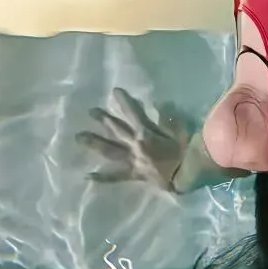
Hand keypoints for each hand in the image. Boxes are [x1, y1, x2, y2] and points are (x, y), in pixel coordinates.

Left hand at [76, 88, 190, 190]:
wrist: (187, 175)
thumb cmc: (186, 151)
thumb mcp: (180, 130)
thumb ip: (168, 118)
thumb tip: (159, 105)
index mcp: (146, 133)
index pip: (132, 113)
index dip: (123, 101)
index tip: (114, 91)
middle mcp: (135, 145)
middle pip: (116, 130)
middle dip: (103, 120)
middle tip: (90, 111)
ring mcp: (132, 161)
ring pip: (110, 151)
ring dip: (94, 143)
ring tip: (79, 137)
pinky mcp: (134, 175)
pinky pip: (116, 177)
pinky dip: (102, 177)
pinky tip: (87, 177)